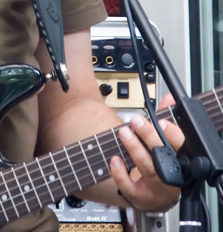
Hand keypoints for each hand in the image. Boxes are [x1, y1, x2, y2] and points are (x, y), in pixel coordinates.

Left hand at [110, 95, 183, 211]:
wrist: (152, 193)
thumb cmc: (160, 163)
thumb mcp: (163, 140)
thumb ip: (165, 118)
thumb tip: (169, 99)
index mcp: (181, 162)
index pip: (182, 147)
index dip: (173, 134)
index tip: (160, 121)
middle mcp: (172, 178)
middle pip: (164, 158)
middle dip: (149, 137)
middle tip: (136, 121)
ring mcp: (157, 191)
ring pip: (149, 171)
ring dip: (135, 150)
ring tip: (124, 133)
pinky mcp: (140, 198)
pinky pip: (131, 189)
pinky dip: (121, 174)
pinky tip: (115, 159)